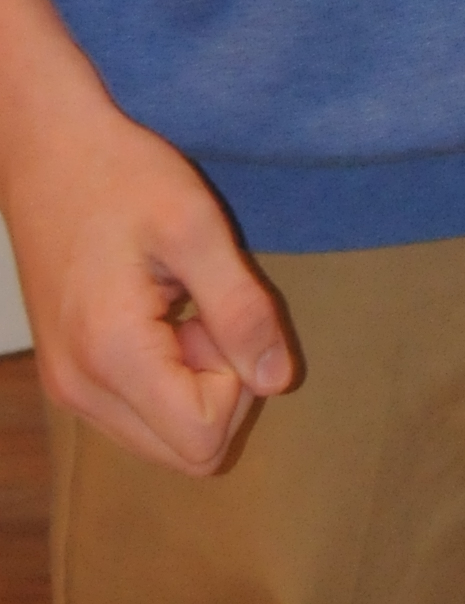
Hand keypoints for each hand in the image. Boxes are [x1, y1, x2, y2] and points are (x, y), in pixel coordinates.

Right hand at [4, 69, 297, 476]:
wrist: (48, 151)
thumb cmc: (121, 176)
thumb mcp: (198, 227)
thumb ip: (242, 309)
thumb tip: (277, 381)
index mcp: (112, 356)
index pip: (204, 439)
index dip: (237, 381)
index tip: (218, 313)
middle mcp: (80, 391)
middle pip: (186, 452)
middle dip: (219, 389)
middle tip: (201, 311)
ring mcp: (69, 388)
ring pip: (165, 439)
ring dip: (194, 383)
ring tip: (177, 305)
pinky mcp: (70, 375)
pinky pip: (141, 413)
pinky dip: (168, 377)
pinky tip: (158, 313)